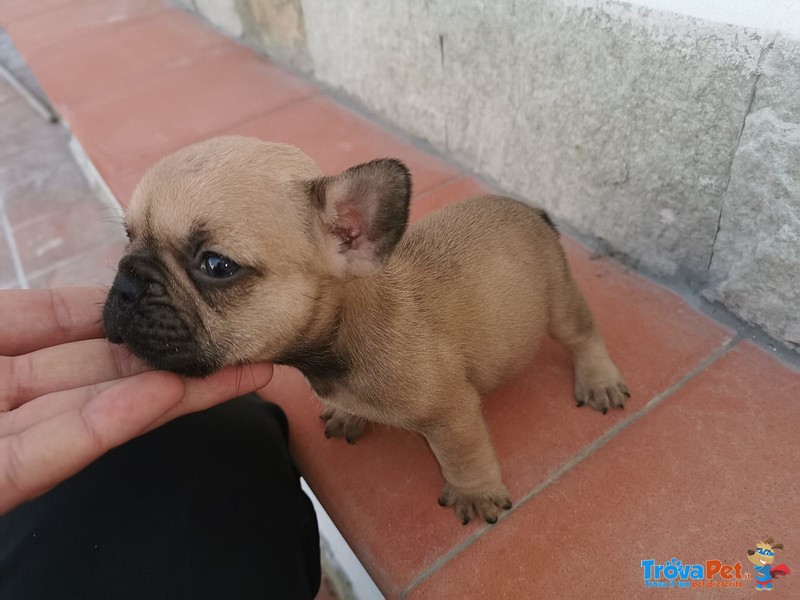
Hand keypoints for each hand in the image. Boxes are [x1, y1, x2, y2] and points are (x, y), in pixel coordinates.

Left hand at [0, 287, 272, 514]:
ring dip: (170, 395)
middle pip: (101, 375)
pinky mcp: (1, 481)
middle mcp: (5, 397)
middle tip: (241, 352)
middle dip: (173, 361)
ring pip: (99, 413)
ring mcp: (4, 440)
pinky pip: (60, 449)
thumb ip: (31, 315)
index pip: (67, 325)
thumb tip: (100, 304)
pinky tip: (170, 396)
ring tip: (234, 376)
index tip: (189, 304)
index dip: (135, 318)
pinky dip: (117, 422)